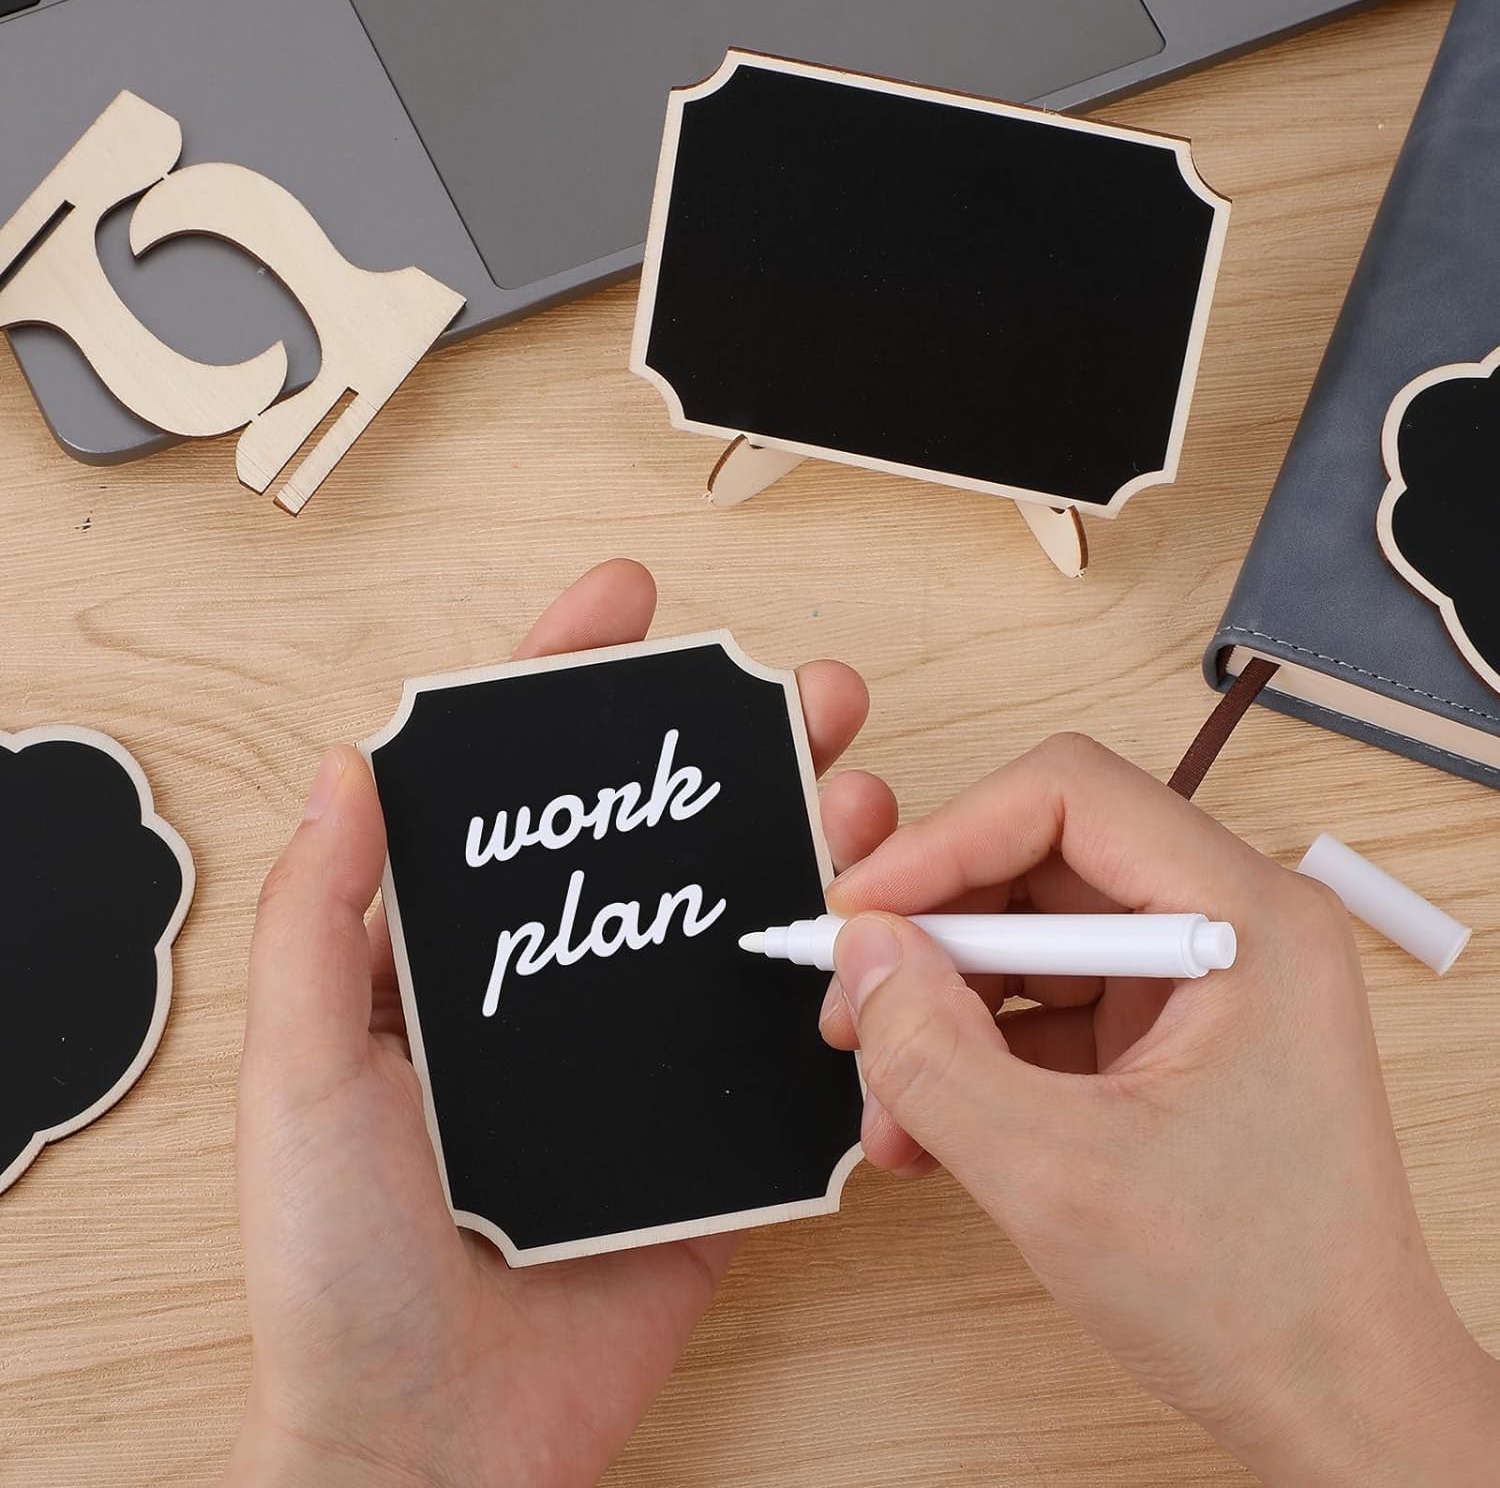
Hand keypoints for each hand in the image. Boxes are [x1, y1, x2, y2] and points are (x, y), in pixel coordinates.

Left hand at [225, 560, 897, 1487]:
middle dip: (730, 746)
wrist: (430, 1449)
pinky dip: (836, 983)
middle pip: (651, 838)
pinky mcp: (703, 1145)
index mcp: (453, 962)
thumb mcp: (299, 1077)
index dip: (565, 683)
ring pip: (732, 922)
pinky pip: (779, 1050)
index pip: (514, 791)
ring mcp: (636, 1067)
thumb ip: (322, 922)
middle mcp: (554, 995)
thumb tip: (349, 769)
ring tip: (857, 794)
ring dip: (802, 843)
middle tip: (795, 693)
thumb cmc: (337, 1276)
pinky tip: (878, 932)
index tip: (621, 610)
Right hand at [821, 733, 1499, 1485]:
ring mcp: (1192, 981)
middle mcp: (1225, 926)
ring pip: (1024, 936)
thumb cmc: (1258, 1296)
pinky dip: (971, 1054)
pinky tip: (924, 1125)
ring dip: (939, 1008)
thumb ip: (933, 1054)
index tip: (863, 908)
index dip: (946, 837)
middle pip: (1035, 861)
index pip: (1067, 798)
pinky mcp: (1161, 1034)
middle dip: (930, 932)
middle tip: (851, 996)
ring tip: (887, 1097)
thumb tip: (862, 955)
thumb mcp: (1056, 1174)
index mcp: (1244, 919)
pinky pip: (1038, 1004)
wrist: (1335, 1405)